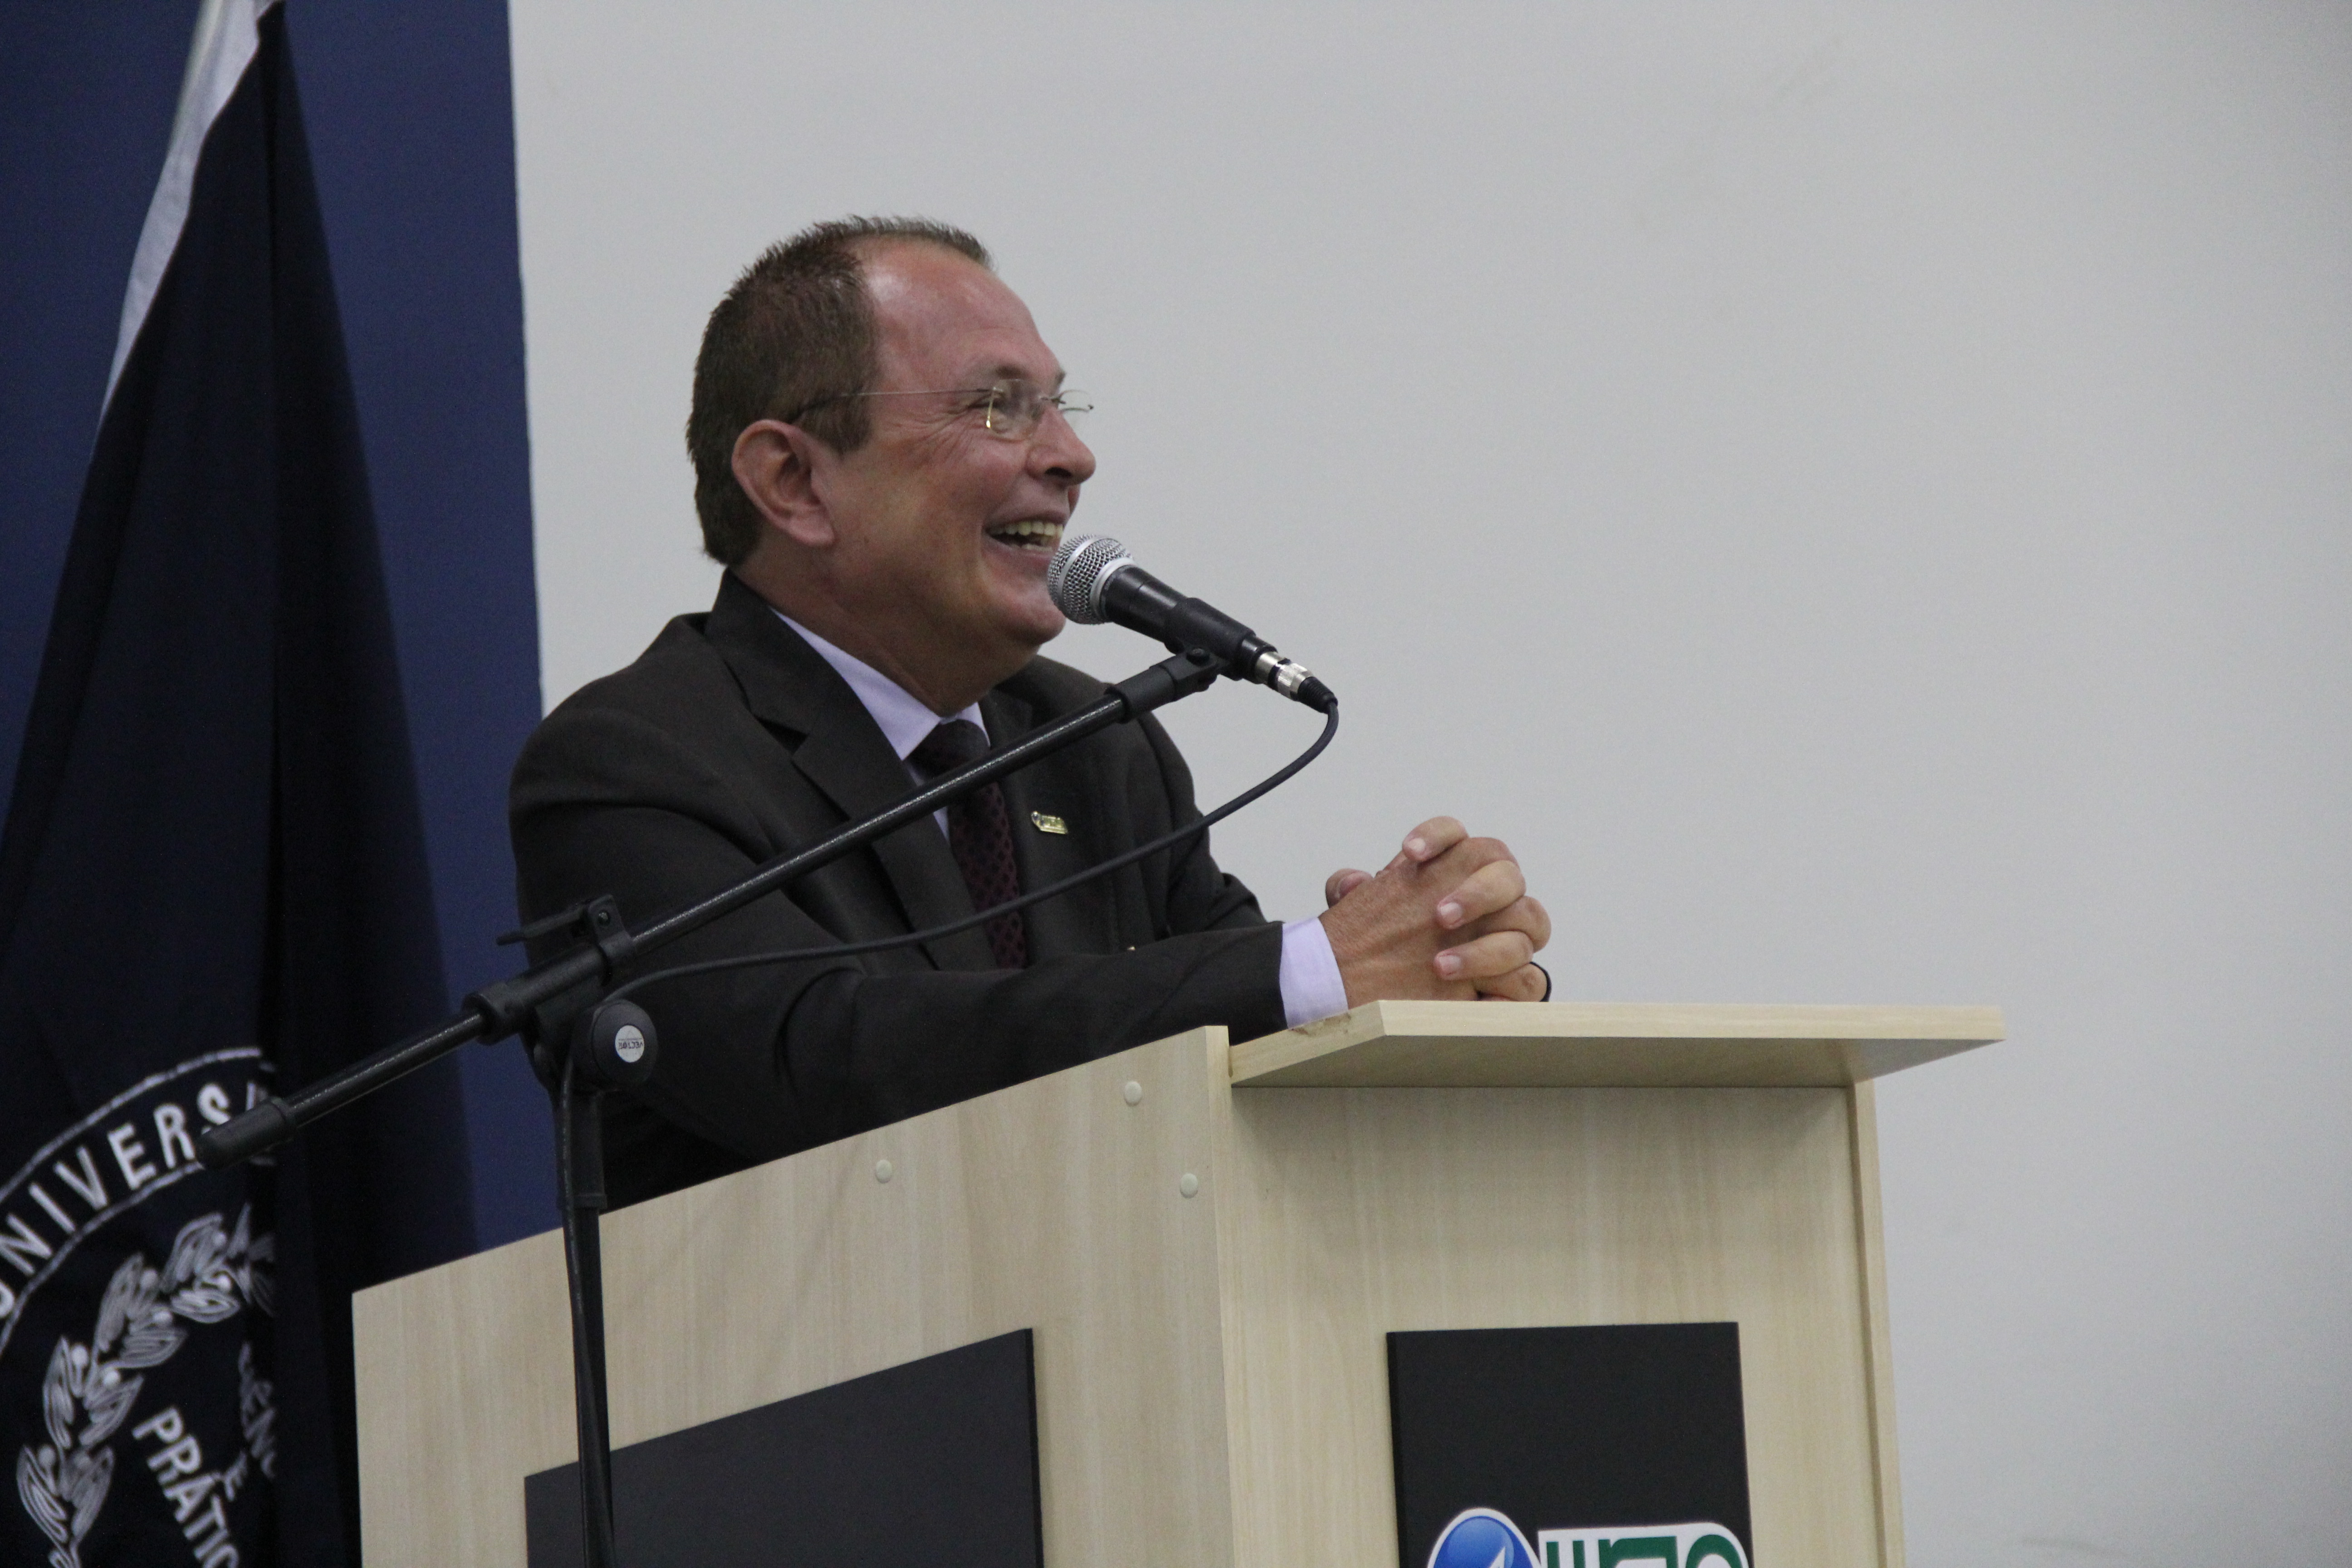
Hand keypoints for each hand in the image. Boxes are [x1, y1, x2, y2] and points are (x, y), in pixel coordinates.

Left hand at [1318, 816, 1551, 1005]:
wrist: (1387, 995)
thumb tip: (1352, 884)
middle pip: (1507, 874)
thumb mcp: (1353, 920)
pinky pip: (1532, 977)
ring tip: (1440, 966)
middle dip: (1477, 892)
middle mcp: (1489, 898)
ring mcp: (1508, 936)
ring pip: (1530, 921)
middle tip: (1440, 916)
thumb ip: (1347, 892)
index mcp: (1453, 871)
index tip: (1409, 854)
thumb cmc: (1378, 949)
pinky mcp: (1516, 980)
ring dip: (1486, 947)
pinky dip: (1508, 984)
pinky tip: (1478, 997)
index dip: (1438, 836)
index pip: (1456, 836)